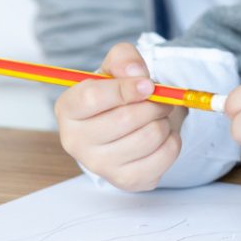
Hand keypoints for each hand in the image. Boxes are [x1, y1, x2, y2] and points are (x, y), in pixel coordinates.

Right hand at [54, 42, 185, 190]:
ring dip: (163, 121)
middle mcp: (76, 141)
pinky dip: (172, 141)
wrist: (126, 125)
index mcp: (68, 109)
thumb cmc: (116, 94)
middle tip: (159, 100)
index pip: (92, 98)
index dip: (125, 89)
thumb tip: (137, 75)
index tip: (148, 85)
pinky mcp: (126, 180)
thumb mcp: (115, 67)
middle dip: (153, 105)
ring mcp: (99, 165)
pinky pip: (163, 157)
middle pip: (124, 119)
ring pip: (148, 137)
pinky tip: (163, 135)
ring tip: (158, 116)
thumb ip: (123, 59)